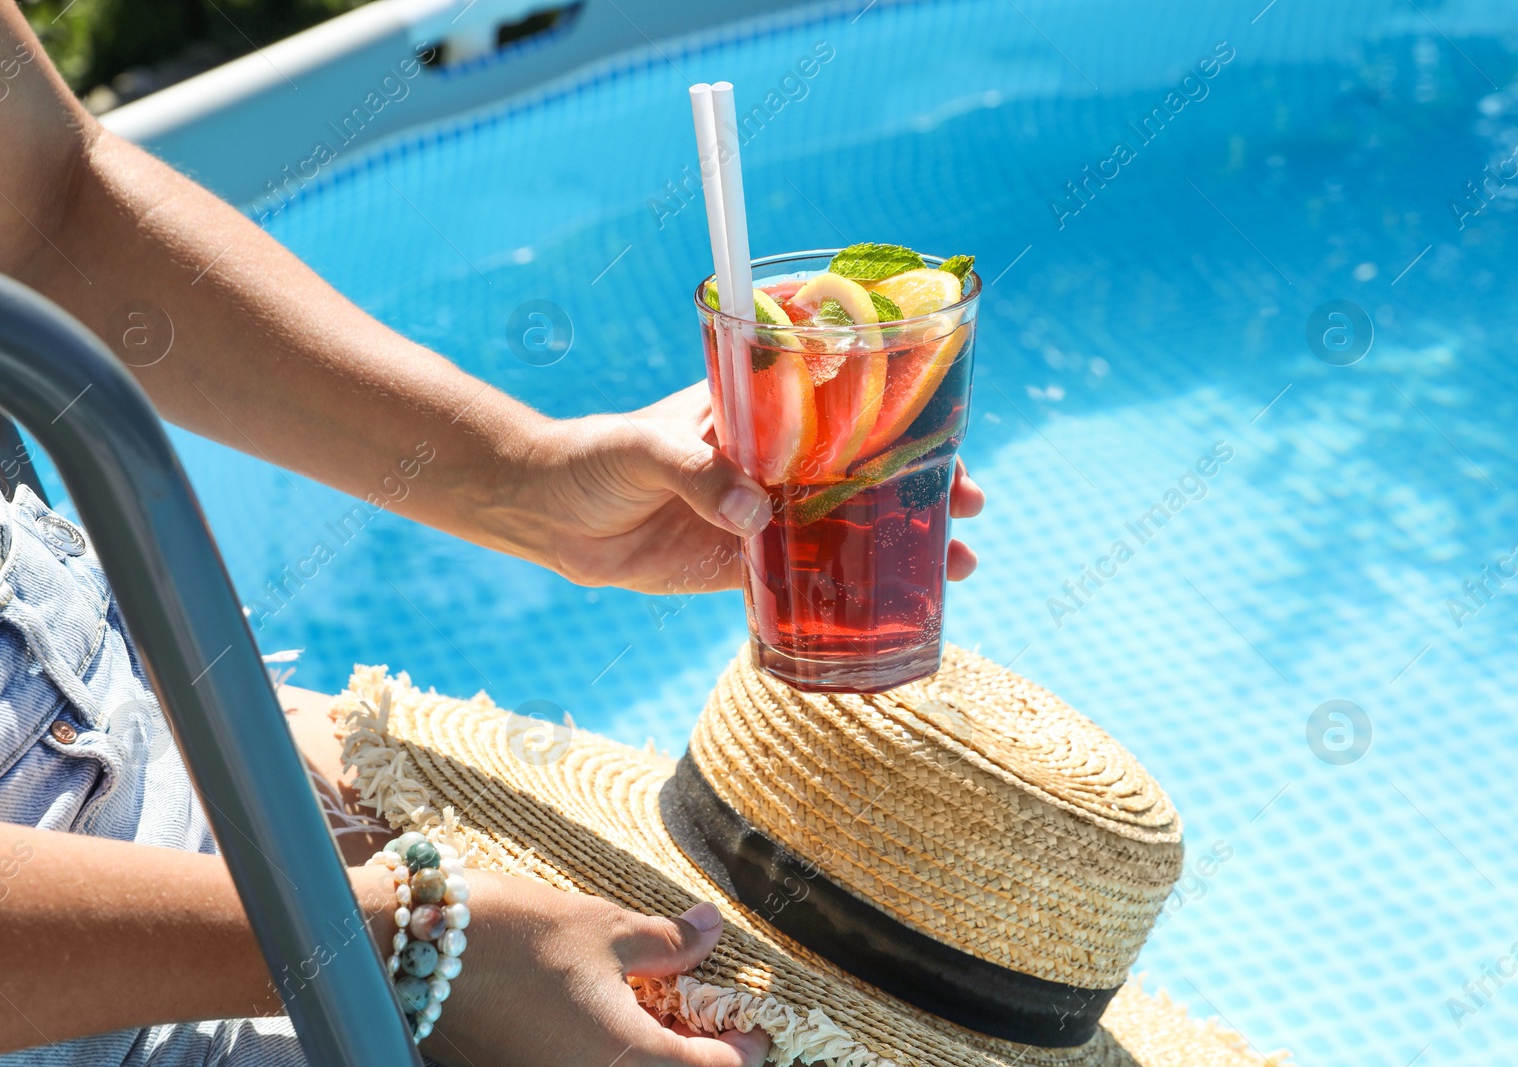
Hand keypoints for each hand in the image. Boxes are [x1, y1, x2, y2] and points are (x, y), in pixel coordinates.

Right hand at [421, 873, 768, 1066]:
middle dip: (702, 1057)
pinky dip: (620, 1054)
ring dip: (660, 1054)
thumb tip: (712, 929)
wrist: (412, 950)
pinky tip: (621, 1015)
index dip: (747, 1049)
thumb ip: (667, 941)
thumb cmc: (514, 935)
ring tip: (668, 1010)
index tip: (760, 1026)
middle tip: (715, 1018)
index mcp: (628, 1061)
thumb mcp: (604, 928)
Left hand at [528, 383, 984, 592]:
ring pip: (845, 530)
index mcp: (761, 419)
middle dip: (924, 490)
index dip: (905, 427)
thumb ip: (698, 474)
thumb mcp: (646, 448)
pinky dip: (839, 599)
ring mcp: (760, 518)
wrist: (546, 512)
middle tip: (971, 511)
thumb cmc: (595, 456)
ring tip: (954, 567)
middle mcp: (773, 466)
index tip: (951, 446)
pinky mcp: (737, 567)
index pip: (848, 414)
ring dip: (897, 547)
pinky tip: (881, 615)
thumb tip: (752, 515)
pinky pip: (799, 583)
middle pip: (865, 474)